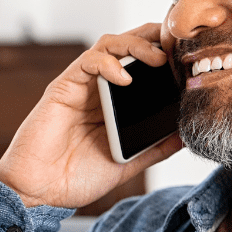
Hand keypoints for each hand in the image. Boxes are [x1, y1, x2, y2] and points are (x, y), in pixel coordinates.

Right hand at [0, 24, 182, 207]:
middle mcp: (100, 88)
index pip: (144, 65)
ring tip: (158, 58)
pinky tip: (124, 77)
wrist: (40, 193)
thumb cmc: (77, 177)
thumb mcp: (129, 163)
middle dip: (154, 38)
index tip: (191, 61)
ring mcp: (82, 86)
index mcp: (117, 102)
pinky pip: (86, 63)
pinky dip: (107, 63)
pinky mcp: (63, 88)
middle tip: (179, 46)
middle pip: (129, 46)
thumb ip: (155, 148)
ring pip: (109, 44)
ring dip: (136, 45)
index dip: (166, 57)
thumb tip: (186, 135)